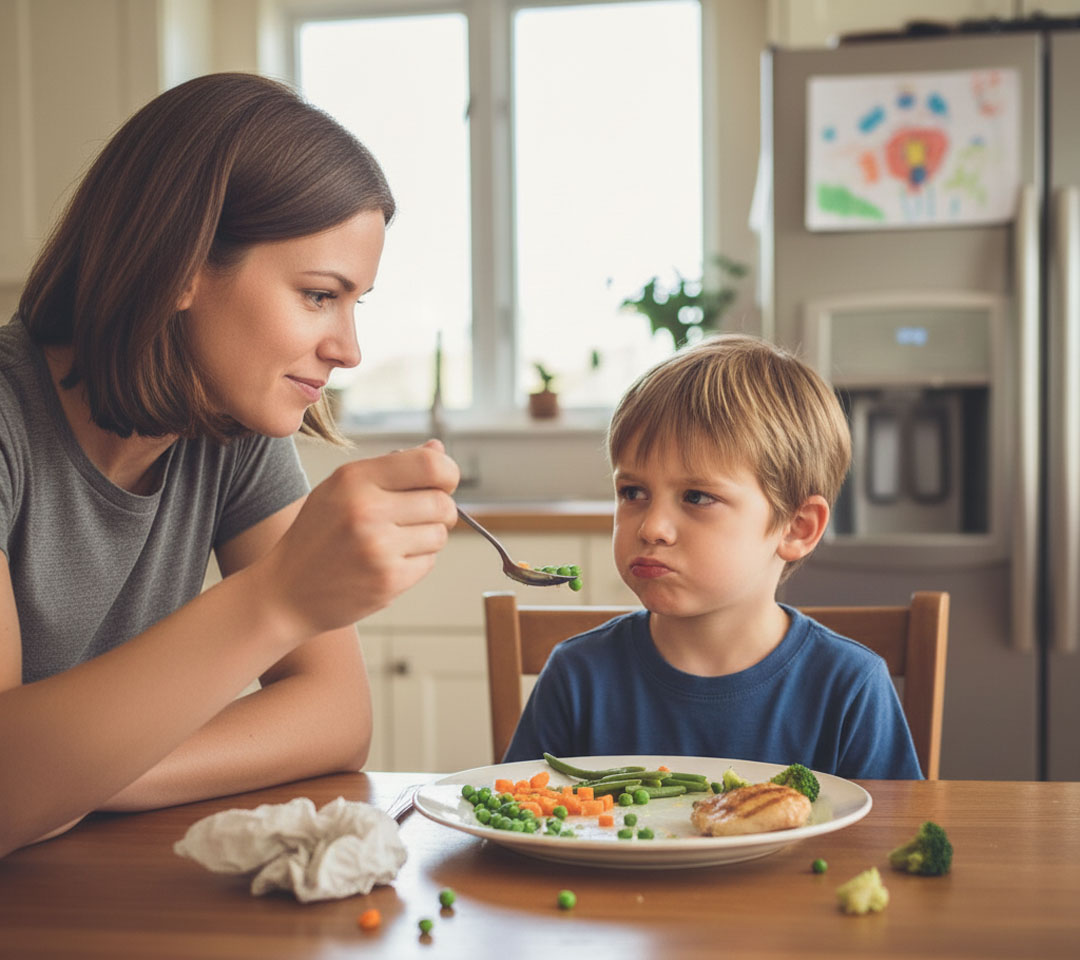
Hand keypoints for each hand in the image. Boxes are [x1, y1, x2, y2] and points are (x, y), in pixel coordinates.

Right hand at [259, 440, 458, 636]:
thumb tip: (438, 450)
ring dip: (427, 537)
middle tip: (419, 517)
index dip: (448, 472)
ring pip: (439, 534)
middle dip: (440, 509)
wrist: (287, 591)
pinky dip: (416, 562)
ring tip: (395, 541)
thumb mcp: (342, 488)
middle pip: (442, 502)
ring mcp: (379, 547)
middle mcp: (367, 510)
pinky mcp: (389, 580)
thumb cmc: (318, 536)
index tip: (443, 482)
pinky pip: (429, 562)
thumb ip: (391, 467)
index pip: (430, 464)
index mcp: (355, 478)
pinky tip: (388, 562)